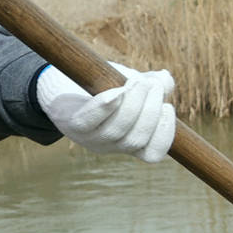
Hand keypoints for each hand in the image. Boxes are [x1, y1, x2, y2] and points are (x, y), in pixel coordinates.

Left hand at [37, 64, 177, 162]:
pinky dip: (105, 107)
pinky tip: (116, 92)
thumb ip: (153, 83)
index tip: (167, 107)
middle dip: (150, 110)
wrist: (64, 85)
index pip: (153, 154)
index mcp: (130, 141)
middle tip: (153, 85)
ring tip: (137, 81)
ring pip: (116, 130)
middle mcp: (111, 145)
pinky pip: (89, 121)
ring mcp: (91, 138)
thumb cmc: (104, 86)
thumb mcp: (133, 85)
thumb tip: (165, 79)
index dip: (164, 134)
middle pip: (136, 139)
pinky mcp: (73, 124)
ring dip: (132, 103)